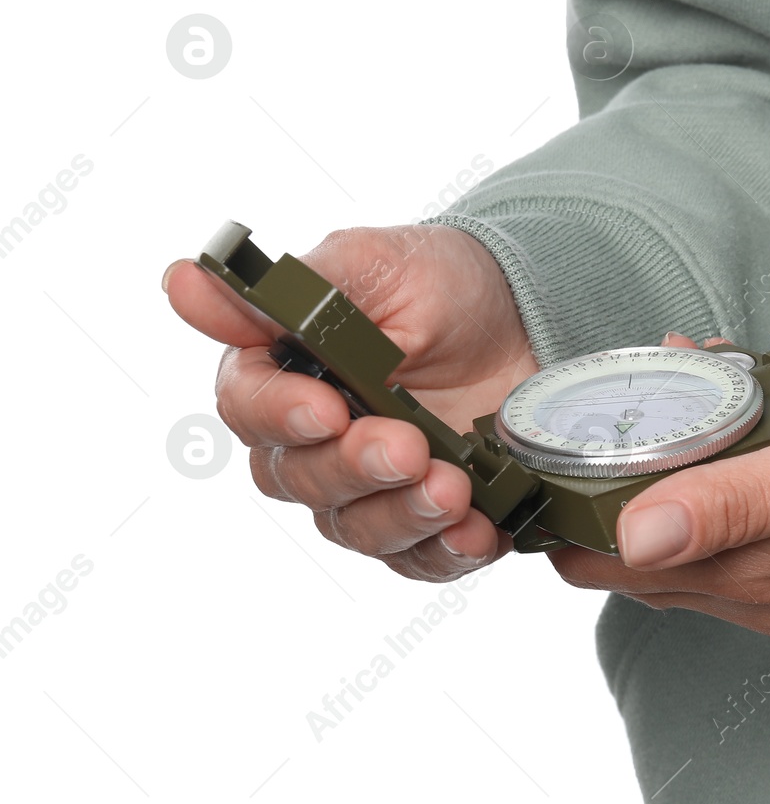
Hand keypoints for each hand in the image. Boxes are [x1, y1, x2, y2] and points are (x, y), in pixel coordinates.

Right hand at [163, 225, 535, 580]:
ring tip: (452, 488)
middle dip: (353, 467)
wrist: (530, 316)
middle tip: (408, 447)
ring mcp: (369, 486)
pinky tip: (475, 531)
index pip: (249, 407)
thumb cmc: (442, 282)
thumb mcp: (375, 264)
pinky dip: (443, 552)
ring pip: (353, 527)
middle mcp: (314, 439)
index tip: (326, 410)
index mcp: (285, 371)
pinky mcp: (425, 520)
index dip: (280, 415)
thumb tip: (183, 282)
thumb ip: (293, 286)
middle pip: (297, 478)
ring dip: (400, 514)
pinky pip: (416, 559)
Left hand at [550, 333, 769, 634]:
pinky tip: (718, 431)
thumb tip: (633, 535)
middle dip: (605, 486)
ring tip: (654, 399)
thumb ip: (734, 502)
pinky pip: (731, 530)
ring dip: (656, 478)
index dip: (567, 519)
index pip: (619, 563)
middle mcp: (762, 592)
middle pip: (642, 553)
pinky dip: (705, 482)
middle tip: (592, 411)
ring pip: (685, 538)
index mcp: (757, 573)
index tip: (536, 461)